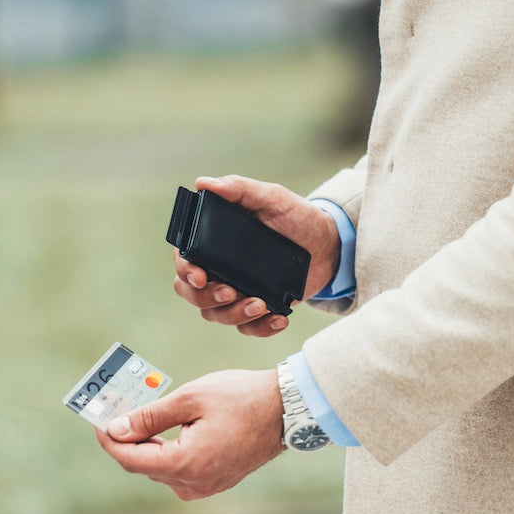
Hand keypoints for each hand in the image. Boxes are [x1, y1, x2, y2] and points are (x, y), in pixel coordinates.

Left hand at [94, 369, 285, 500]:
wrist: (287, 409)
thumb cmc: (241, 398)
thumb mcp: (190, 398)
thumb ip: (150, 416)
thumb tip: (116, 429)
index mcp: (186, 464)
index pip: (130, 459)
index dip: (109, 439)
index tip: (98, 419)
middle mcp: (195, 483)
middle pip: (144, 464)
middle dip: (127, 438)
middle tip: (116, 409)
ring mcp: (207, 485)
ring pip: (161, 468)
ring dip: (147, 443)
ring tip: (140, 413)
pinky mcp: (216, 480)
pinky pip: (180, 470)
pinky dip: (168, 450)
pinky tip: (165, 427)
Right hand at [173, 175, 340, 336]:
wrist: (327, 244)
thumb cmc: (295, 217)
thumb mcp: (271, 198)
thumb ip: (239, 189)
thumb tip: (204, 183)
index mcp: (214, 243)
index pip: (185, 260)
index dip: (185, 271)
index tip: (201, 275)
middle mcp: (219, 269)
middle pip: (192, 294)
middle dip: (206, 298)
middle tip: (231, 292)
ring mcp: (237, 291)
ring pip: (217, 315)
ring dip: (234, 314)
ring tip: (260, 304)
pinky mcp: (258, 308)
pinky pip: (248, 329)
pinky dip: (260, 328)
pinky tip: (278, 319)